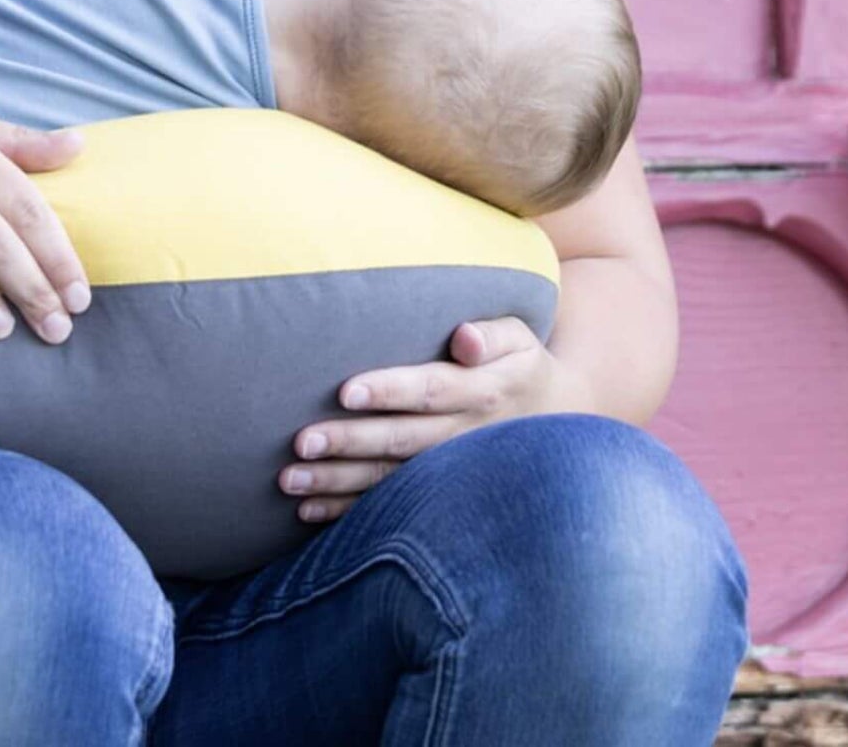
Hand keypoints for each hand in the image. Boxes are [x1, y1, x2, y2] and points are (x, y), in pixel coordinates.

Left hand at [277, 318, 574, 521]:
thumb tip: (463, 338)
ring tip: (289, 480)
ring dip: (337, 482)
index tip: (346, 390)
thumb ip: (492, 334)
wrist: (557, 422)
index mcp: (483, 394)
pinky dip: (348, 512)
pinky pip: (391, 509)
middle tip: (301, 442)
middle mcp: (464, 438)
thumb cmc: (522, 366)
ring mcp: (450, 474)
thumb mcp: (521, 340)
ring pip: (389, 480)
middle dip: (349, 442)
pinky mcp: (438, 496)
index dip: (389, 390)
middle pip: (400, 441)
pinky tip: (307, 510)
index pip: (430, 391)